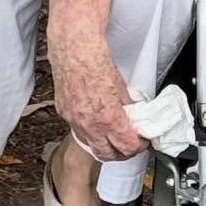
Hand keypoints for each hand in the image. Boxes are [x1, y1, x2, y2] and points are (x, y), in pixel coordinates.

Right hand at [46, 37, 142, 160]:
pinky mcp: (64, 114)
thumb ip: (127, 106)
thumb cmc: (96, 62)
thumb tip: (133, 116)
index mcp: (108, 118)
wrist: (74, 50)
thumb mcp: (121, 87)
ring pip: (91, 147)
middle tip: (130, 144)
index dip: (138, 146)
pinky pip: (79, 132)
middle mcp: (89, 125)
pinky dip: (90, 133)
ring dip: (104, 146)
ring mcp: (74, 121)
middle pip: (108, 155)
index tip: (142, 141)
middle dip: (122, 153)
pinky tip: (96, 123)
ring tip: (114, 137)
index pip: (127, 147)